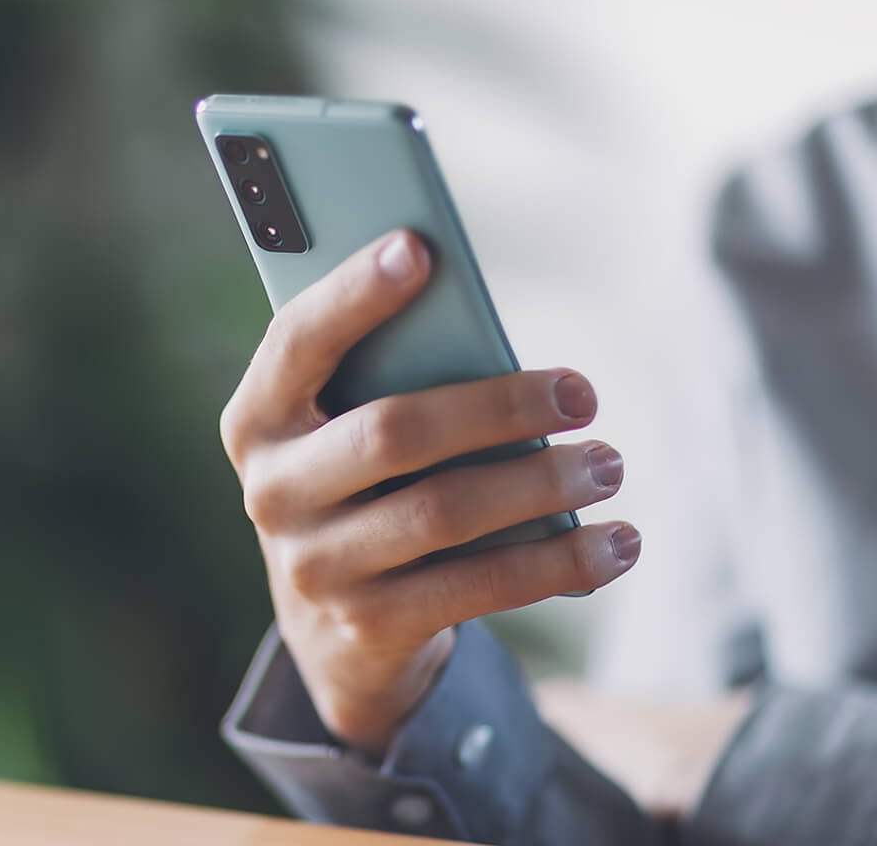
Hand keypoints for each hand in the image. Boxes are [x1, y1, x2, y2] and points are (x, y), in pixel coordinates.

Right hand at [220, 229, 640, 755]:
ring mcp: (317, 567)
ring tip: (609, 464)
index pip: (298, 340)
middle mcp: (272, 492)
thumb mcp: (351, 427)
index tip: (420, 247)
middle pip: (393, 433)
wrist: (338, 629)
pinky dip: (558, 562)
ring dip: (541, 485)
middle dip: (499, 408)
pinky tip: (616, 544)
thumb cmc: (366, 484)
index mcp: (259, 417)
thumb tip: (485, 331)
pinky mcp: (371, 627)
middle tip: (584, 394)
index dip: (354, 293)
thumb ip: (393, 376)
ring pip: (444, 513)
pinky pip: (479, 587)